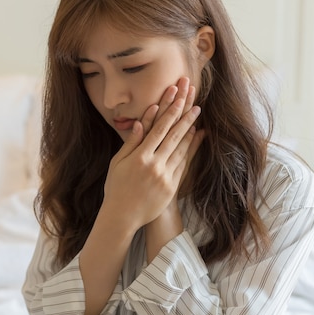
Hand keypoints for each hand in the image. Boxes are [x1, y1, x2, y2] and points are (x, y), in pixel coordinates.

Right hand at [101, 78, 202, 227]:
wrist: (123, 216)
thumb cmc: (116, 187)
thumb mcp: (117, 163)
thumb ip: (131, 142)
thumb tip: (141, 123)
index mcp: (139, 157)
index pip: (158, 129)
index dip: (169, 112)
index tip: (177, 98)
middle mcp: (154, 165)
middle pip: (173, 136)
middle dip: (184, 117)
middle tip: (194, 102)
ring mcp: (165, 176)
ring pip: (181, 149)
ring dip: (190, 130)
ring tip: (196, 115)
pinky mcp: (171, 186)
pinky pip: (184, 164)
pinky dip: (191, 149)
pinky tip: (196, 138)